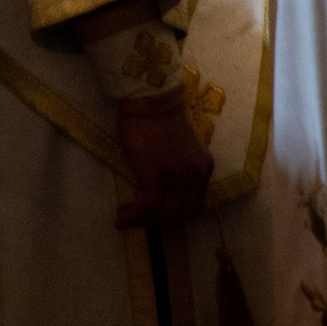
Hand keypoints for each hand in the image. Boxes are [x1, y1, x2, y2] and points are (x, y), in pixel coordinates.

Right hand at [112, 102, 214, 228]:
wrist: (150, 103)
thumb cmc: (159, 123)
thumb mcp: (182, 151)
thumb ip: (181, 171)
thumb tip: (165, 194)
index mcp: (204, 168)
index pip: (196, 206)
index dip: (175, 216)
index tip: (157, 215)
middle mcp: (196, 175)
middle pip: (181, 215)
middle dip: (159, 222)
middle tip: (139, 218)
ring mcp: (178, 177)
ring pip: (164, 215)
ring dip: (144, 222)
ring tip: (127, 216)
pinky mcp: (156, 176)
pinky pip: (146, 207)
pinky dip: (133, 217)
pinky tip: (121, 218)